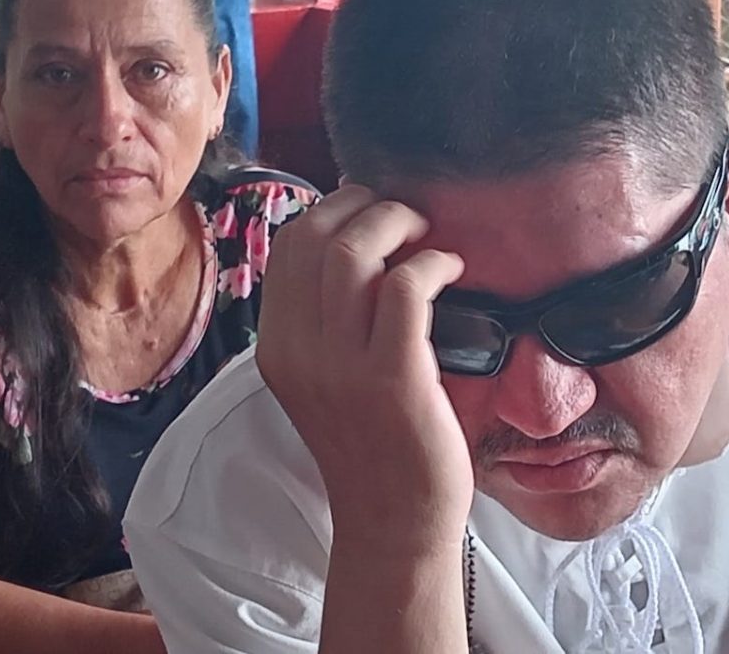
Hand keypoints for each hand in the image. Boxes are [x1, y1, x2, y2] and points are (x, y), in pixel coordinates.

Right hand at [257, 185, 472, 552]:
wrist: (392, 523)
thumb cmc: (371, 445)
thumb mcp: (323, 380)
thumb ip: (325, 321)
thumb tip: (357, 246)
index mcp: (277, 348)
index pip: (288, 247)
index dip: (331, 210)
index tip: (367, 208)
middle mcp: (298, 353)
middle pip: (316, 237)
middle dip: (364, 205)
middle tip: (404, 214)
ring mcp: (342, 368)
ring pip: (354, 252)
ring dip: (397, 223)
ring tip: (425, 232)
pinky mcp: (394, 379)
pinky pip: (407, 287)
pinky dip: (433, 262)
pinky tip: (452, 268)